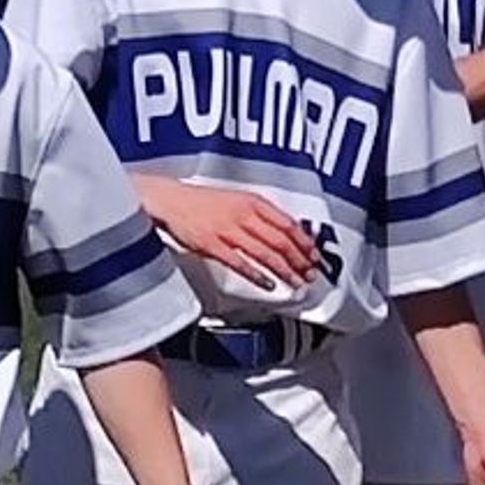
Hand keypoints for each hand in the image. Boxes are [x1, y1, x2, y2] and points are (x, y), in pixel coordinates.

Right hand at [148, 179, 320, 292]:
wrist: (171, 200)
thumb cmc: (204, 202)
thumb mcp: (238, 199)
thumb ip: (261, 214)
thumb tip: (286, 231)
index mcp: (253, 202)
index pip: (288, 223)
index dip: (304, 242)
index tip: (314, 255)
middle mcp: (244, 214)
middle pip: (281, 241)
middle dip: (300, 260)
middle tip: (310, 273)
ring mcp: (228, 230)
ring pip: (265, 253)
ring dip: (285, 270)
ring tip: (296, 282)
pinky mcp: (212, 245)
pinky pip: (240, 263)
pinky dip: (257, 275)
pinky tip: (269, 284)